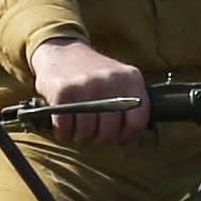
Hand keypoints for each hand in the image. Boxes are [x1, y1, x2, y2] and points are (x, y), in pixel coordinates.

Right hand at [30, 37, 150, 146]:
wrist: (62, 51)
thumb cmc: (95, 77)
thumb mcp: (119, 87)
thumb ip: (130, 116)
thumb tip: (128, 149)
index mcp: (131, 78)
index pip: (137, 120)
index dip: (128, 136)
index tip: (119, 138)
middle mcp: (110, 80)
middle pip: (110, 131)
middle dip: (101, 138)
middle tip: (95, 131)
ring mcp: (86, 85)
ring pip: (87, 132)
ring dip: (82, 136)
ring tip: (80, 125)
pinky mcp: (63, 92)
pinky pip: (65, 129)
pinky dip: (64, 133)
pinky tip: (66, 123)